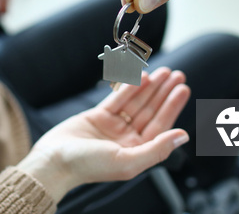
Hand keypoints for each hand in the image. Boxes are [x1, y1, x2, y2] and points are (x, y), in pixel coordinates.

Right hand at [17, 67, 190, 201]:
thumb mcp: (127, 161)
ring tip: (164, 72)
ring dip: (150, 87)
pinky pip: (118, 99)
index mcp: (137, 152)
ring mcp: (113, 127)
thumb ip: (157, 149)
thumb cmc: (89, 166)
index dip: (172, 106)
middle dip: (164, 93)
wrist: (54, 161)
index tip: (182, 89)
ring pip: (136, 103)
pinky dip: (129, 88)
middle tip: (178, 75)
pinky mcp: (99, 116)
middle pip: (151, 112)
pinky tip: (141, 77)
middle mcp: (127, 139)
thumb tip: (183, 136)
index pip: (160, 126)